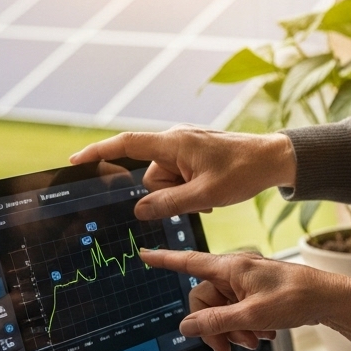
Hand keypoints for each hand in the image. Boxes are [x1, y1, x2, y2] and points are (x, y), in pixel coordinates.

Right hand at [70, 125, 296, 219]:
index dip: (98, 152)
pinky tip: (212, 192)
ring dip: (183, 193)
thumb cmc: (244, 173)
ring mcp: (186, 146)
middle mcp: (175, 140)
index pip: (126, 144)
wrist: (275, 160)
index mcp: (174, 143)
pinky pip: (180, 176)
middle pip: (151, 175)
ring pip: (166, 180)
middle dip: (169, 193)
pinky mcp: (195, 153)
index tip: (75, 161)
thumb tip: (139, 210)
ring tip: (211, 194)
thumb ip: (168, 203)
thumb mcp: (205, 195)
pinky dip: (191, 188)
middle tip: (201, 196)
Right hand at [141, 248, 350, 350]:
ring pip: (223, 310)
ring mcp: (247, 283)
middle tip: (229, 349)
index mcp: (232, 266)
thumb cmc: (297, 298)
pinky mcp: (257, 293)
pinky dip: (247, 326)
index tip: (143, 253)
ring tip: (256, 341)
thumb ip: (216, 321)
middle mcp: (236, 271)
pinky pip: (239, 312)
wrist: (330, 299)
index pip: (189, 262)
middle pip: (205, 299)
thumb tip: (186, 327)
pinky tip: (265, 335)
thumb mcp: (252, 314)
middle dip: (215, 326)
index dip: (165, 260)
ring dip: (234, 330)